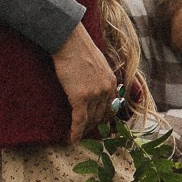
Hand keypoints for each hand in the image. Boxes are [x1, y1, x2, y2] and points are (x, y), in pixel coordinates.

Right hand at [52, 24, 116, 142]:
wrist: (69, 41)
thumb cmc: (79, 49)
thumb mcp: (98, 64)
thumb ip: (100, 78)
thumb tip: (94, 87)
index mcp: (112, 82)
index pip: (111, 107)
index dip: (104, 118)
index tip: (99, 126)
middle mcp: (107, 90)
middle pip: (102, 116)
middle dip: (94, 126)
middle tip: (85, 134)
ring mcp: (95, 95)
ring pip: (91, 120)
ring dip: (84, 130)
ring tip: (77, 136)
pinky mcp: (81, 97)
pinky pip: (79, 121)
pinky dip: (76, 132)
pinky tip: (71, 139)